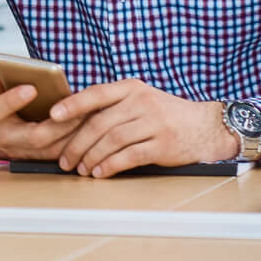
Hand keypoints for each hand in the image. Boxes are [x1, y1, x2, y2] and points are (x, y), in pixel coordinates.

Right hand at [0, 67, 82, 161]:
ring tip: (91, 119)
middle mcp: (7, 138)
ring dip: (73, 136)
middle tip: (80, 109)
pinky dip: (75, 144)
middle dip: (61, 124)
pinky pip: (58, 154)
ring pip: (52, 150)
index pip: (0, 108)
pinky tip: (90, 132)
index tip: (31, 88)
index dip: (15, 99)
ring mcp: (22, 152)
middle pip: (36, 136)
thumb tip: (7, 69)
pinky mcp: (35, 158)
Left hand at [51, 80, 236, 177]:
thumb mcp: (141, 99)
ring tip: (81, 169)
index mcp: (131, 88)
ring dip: (91, 157)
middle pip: (100, 123)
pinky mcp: (163, 145)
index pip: (96, 93)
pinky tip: (101, 172)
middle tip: (64, 159)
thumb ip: (114, 106)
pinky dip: (111, 165)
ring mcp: (154, 123)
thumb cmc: (166, 115)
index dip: (72, 105)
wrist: (207, 127)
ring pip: (112, 140)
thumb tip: (75, 121)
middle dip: (77, 143)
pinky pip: (130, 156)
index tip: (53, 115)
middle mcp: (142, 102)